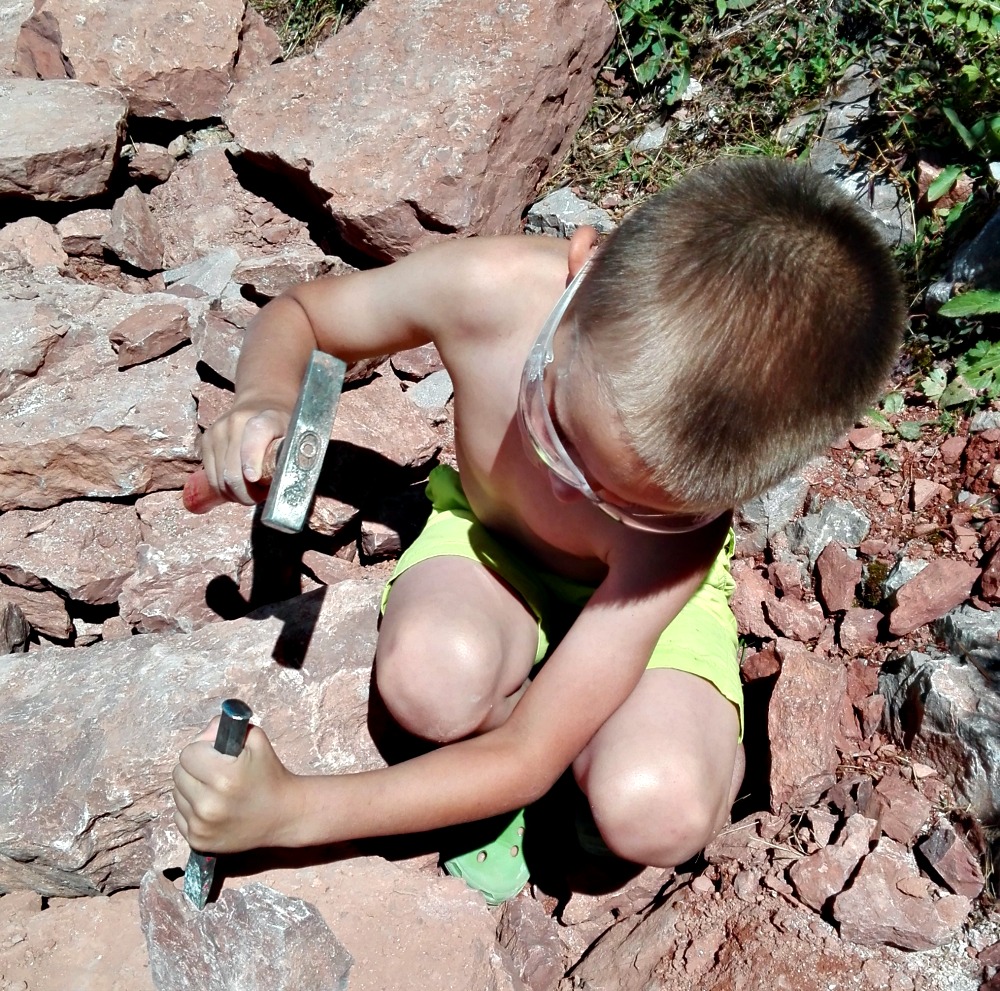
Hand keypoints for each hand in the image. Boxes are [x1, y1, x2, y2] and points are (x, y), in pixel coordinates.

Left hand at [172, 717, 299, 852]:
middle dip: (195, 768)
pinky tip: (213, 807)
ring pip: (177, 795)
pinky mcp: (197, 841)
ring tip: (216, 790)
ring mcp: (201, 826)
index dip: (203, 749)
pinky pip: (179, 816)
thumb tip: (204, 732)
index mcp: (223, 777)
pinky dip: (192, 809)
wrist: (284, 815)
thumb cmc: (270, 774)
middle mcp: (208, 804)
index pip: (188, 754)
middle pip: (178, 774)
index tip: (217, 755)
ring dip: (192, 789)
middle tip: (216, 771)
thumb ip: (226, 727)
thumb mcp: (256, 740)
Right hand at [185, 406, 289, 511]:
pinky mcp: (206, 440)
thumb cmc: (283, 426)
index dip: (251, 460)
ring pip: (220, 479)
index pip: (255, 437)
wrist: (262, 402)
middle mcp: (237, 422)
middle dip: (247, 494)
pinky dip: (223, 488)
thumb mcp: (297, 436)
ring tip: (251, 491)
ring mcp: (218, 431)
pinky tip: (238, 484)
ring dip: (235, 493)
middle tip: (260, 496)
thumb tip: (287, 484)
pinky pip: (210, 476)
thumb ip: (294, 455)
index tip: (254, 479)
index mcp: (266, 418)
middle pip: (233, 471)